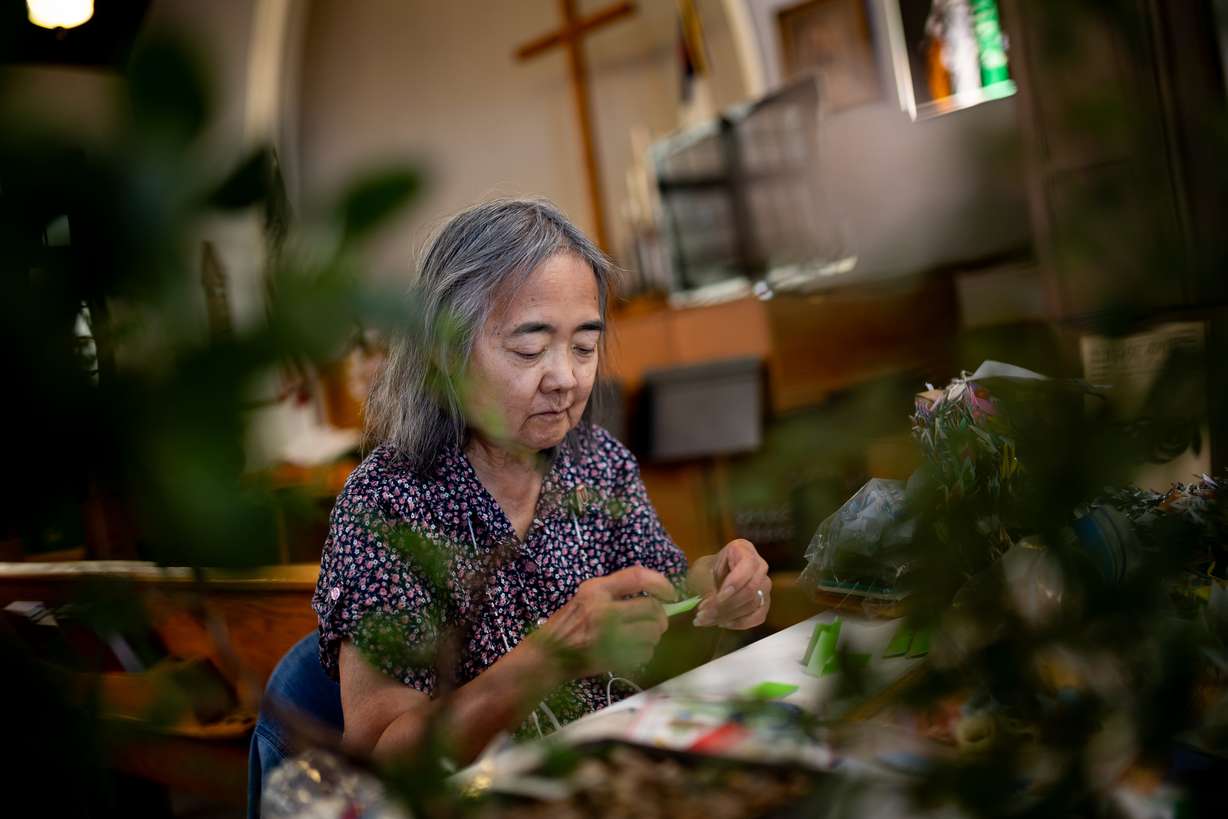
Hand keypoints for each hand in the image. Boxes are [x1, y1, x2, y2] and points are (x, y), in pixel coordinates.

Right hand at [533, 565, 673, 674]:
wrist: (548, 656)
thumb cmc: (568, 624)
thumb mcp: (586, 597)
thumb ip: (615, 592)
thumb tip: (656, 595)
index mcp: (596, 589)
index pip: (638, 577)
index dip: (661, 584)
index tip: (670, 594)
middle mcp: (602, 609)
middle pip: (651, 608)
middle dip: (661, 618)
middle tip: (659, 623)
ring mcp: (607, 635)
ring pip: (651, 633)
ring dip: (653, 638)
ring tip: (643, 639)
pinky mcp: (611, 657)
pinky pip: (644, 653)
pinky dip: (645, 653)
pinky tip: (634, 652)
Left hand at [693, 539, 770, 629]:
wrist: (716, 574)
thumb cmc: (709, 568)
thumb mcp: (703, 569)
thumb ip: (707, 583)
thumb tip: (710, 602)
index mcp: (744, 550)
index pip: (746, 568)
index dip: (732, 585)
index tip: (716, 599)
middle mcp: (760, 566)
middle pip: (750, 590)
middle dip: (725, 605)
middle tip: (702, 614)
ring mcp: (765, 585)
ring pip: (752, 605)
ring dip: (727, 616)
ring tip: (705, 620)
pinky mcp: (765, 602)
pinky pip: (758, 617)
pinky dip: (739, 623)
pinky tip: (723, 623)